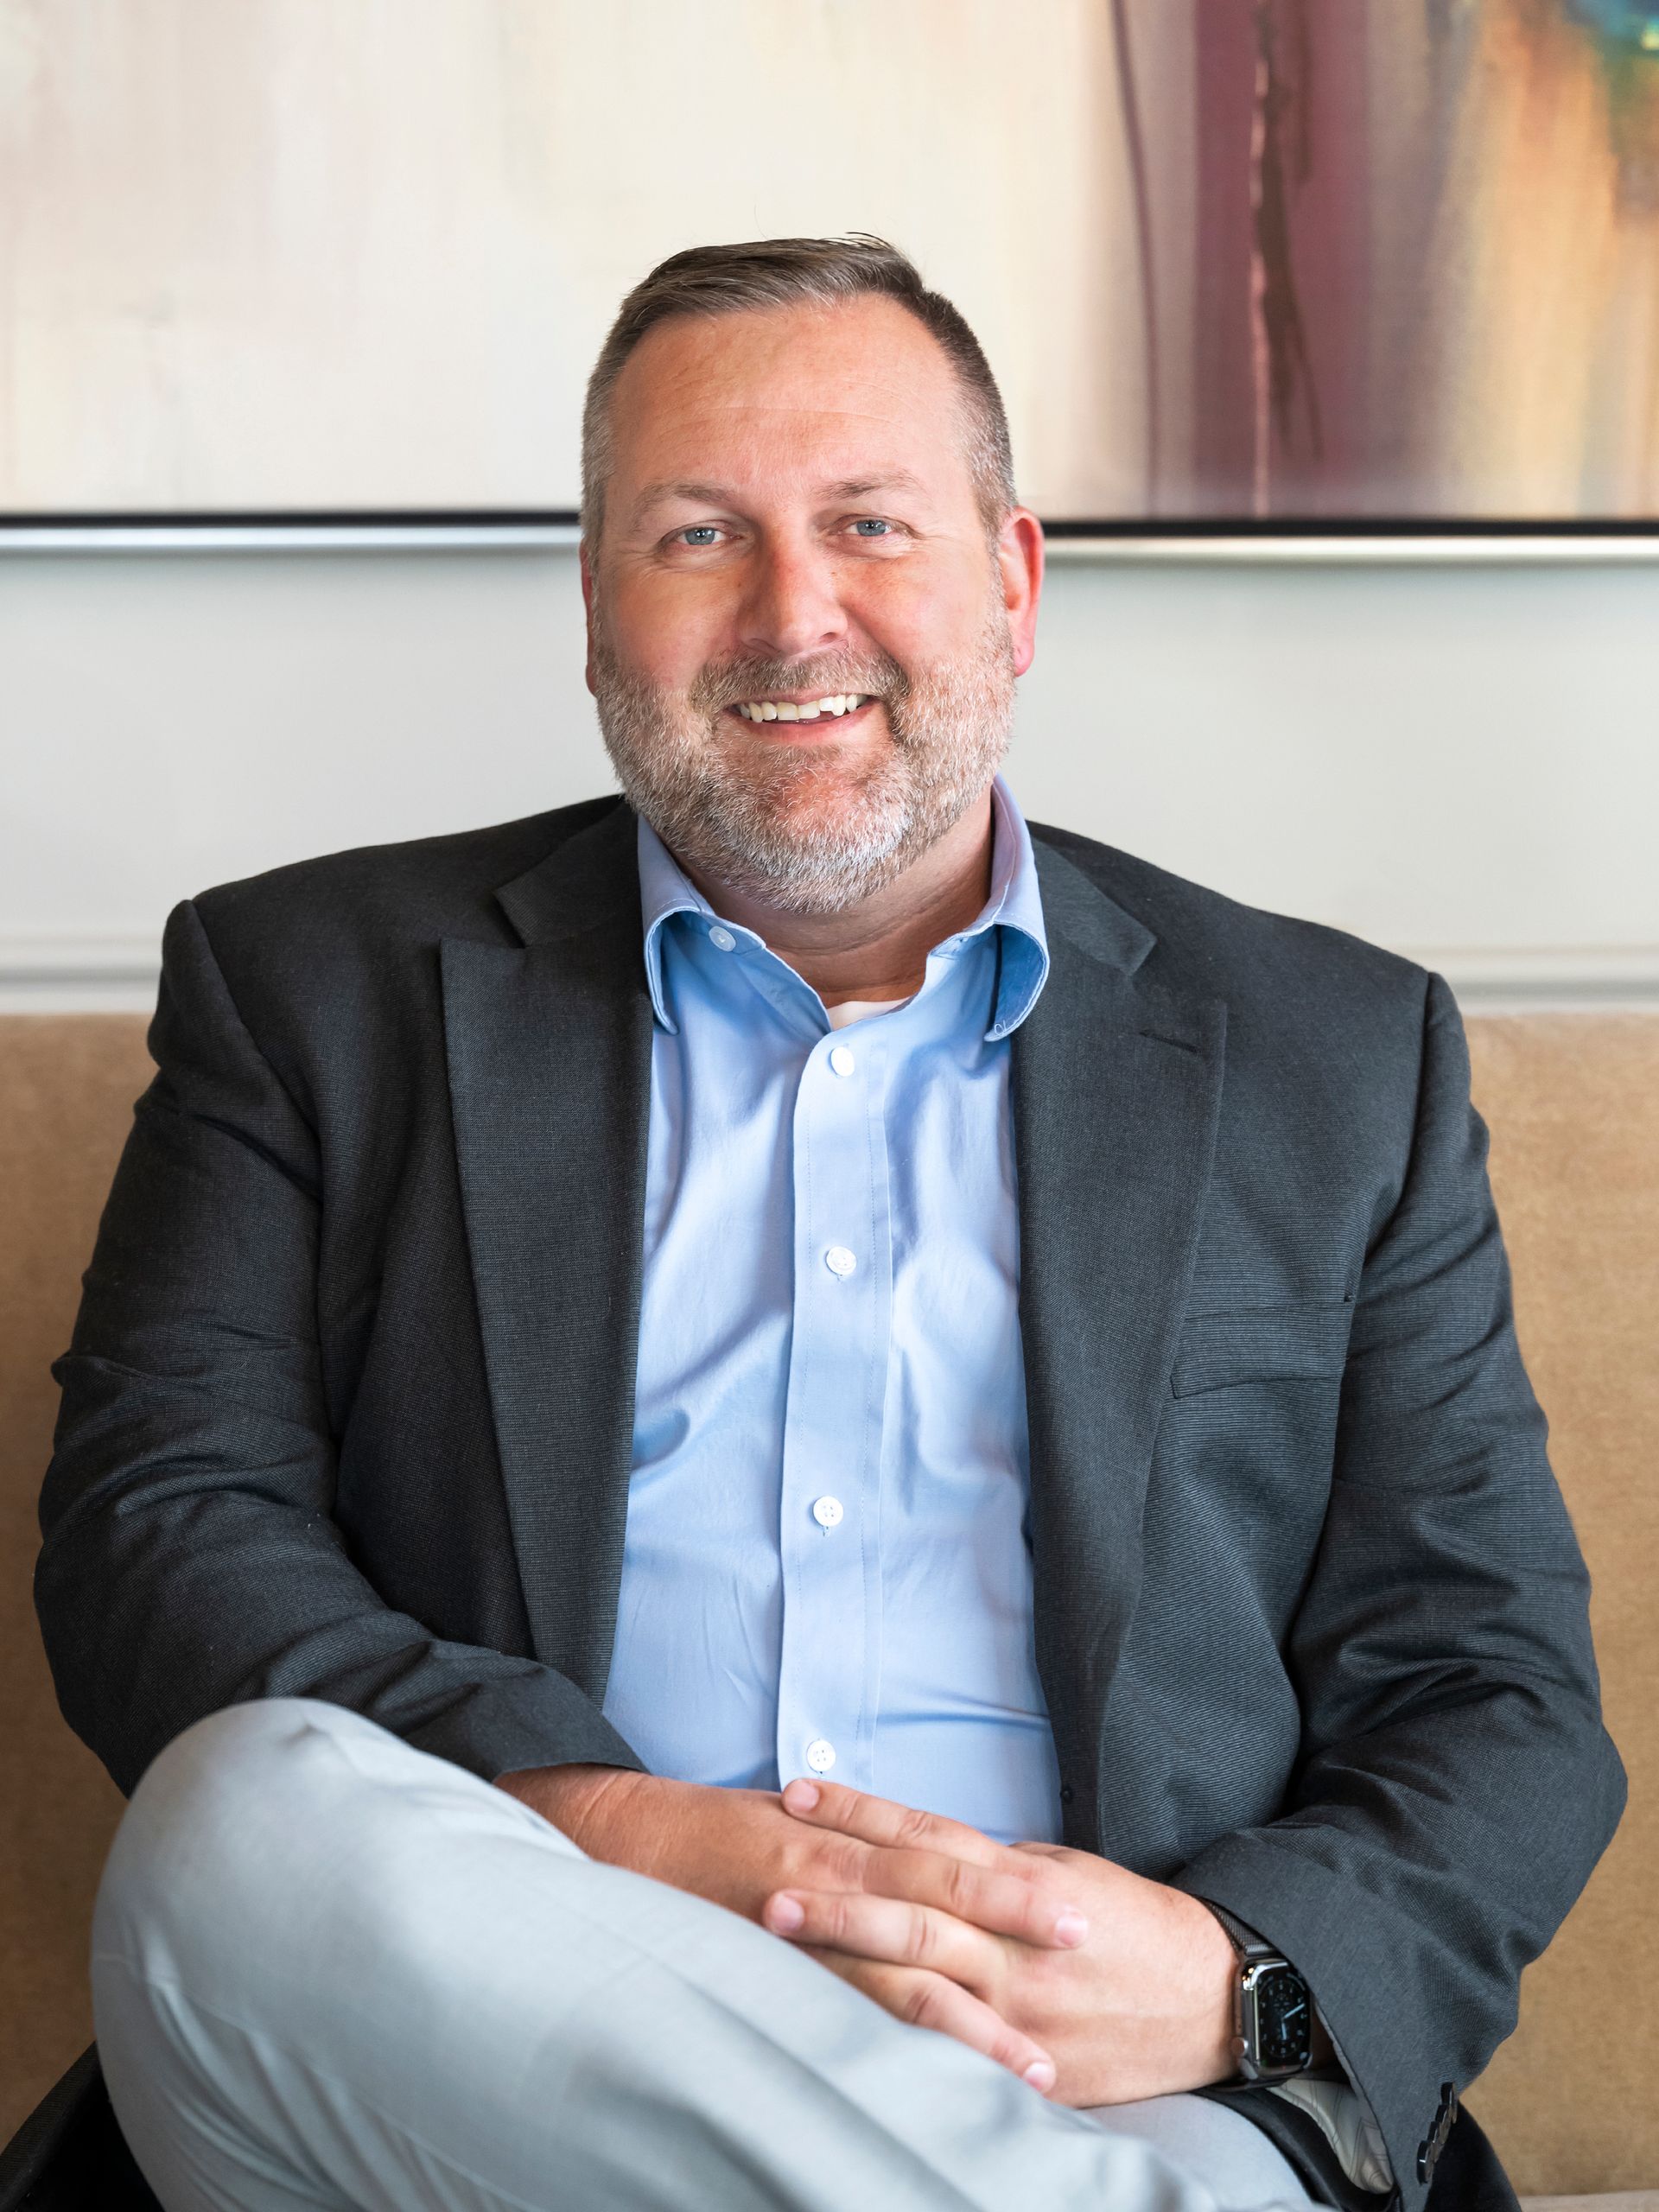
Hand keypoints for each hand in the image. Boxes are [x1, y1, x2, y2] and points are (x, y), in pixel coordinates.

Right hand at [495, 1764, 1087, 2088]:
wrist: (613, 1840)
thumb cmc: (708, 1830)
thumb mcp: (792, 1816)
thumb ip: (858, 1839)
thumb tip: (929, 1861)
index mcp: (837, 1832)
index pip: (942, 1851)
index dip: (1008, 1877)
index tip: (1073, 1904)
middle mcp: (826, 1876)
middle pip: (936, 1903)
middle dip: (1010, 1930)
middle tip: (1081, 1958)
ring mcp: (797, 1934)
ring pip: (897, 1980)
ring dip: (971, 2024)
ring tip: (1033, 2067)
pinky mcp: (770, 1980)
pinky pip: (838, 2023)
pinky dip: (890, 2058)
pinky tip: (931, 2092)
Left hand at [765, 1779, 1237, 2107]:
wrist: (1210, 1997)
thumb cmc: (1132, 1924)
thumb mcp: (1062, 1872)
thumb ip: (990, 1868)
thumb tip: (923, 1854)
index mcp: (1019, 1883)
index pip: (926, 1836)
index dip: (861, 1812)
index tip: (799, 1793)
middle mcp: (1011, 1944)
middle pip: (911, 1909)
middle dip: (836, 1896)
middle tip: (767, 1883)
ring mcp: (1014, 2010)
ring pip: (920, 1980)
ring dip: (849, 1961)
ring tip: (787, 1944)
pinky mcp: (1024, 2065)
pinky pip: (950, 2053)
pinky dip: (896, 2040)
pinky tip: (843, 2030)